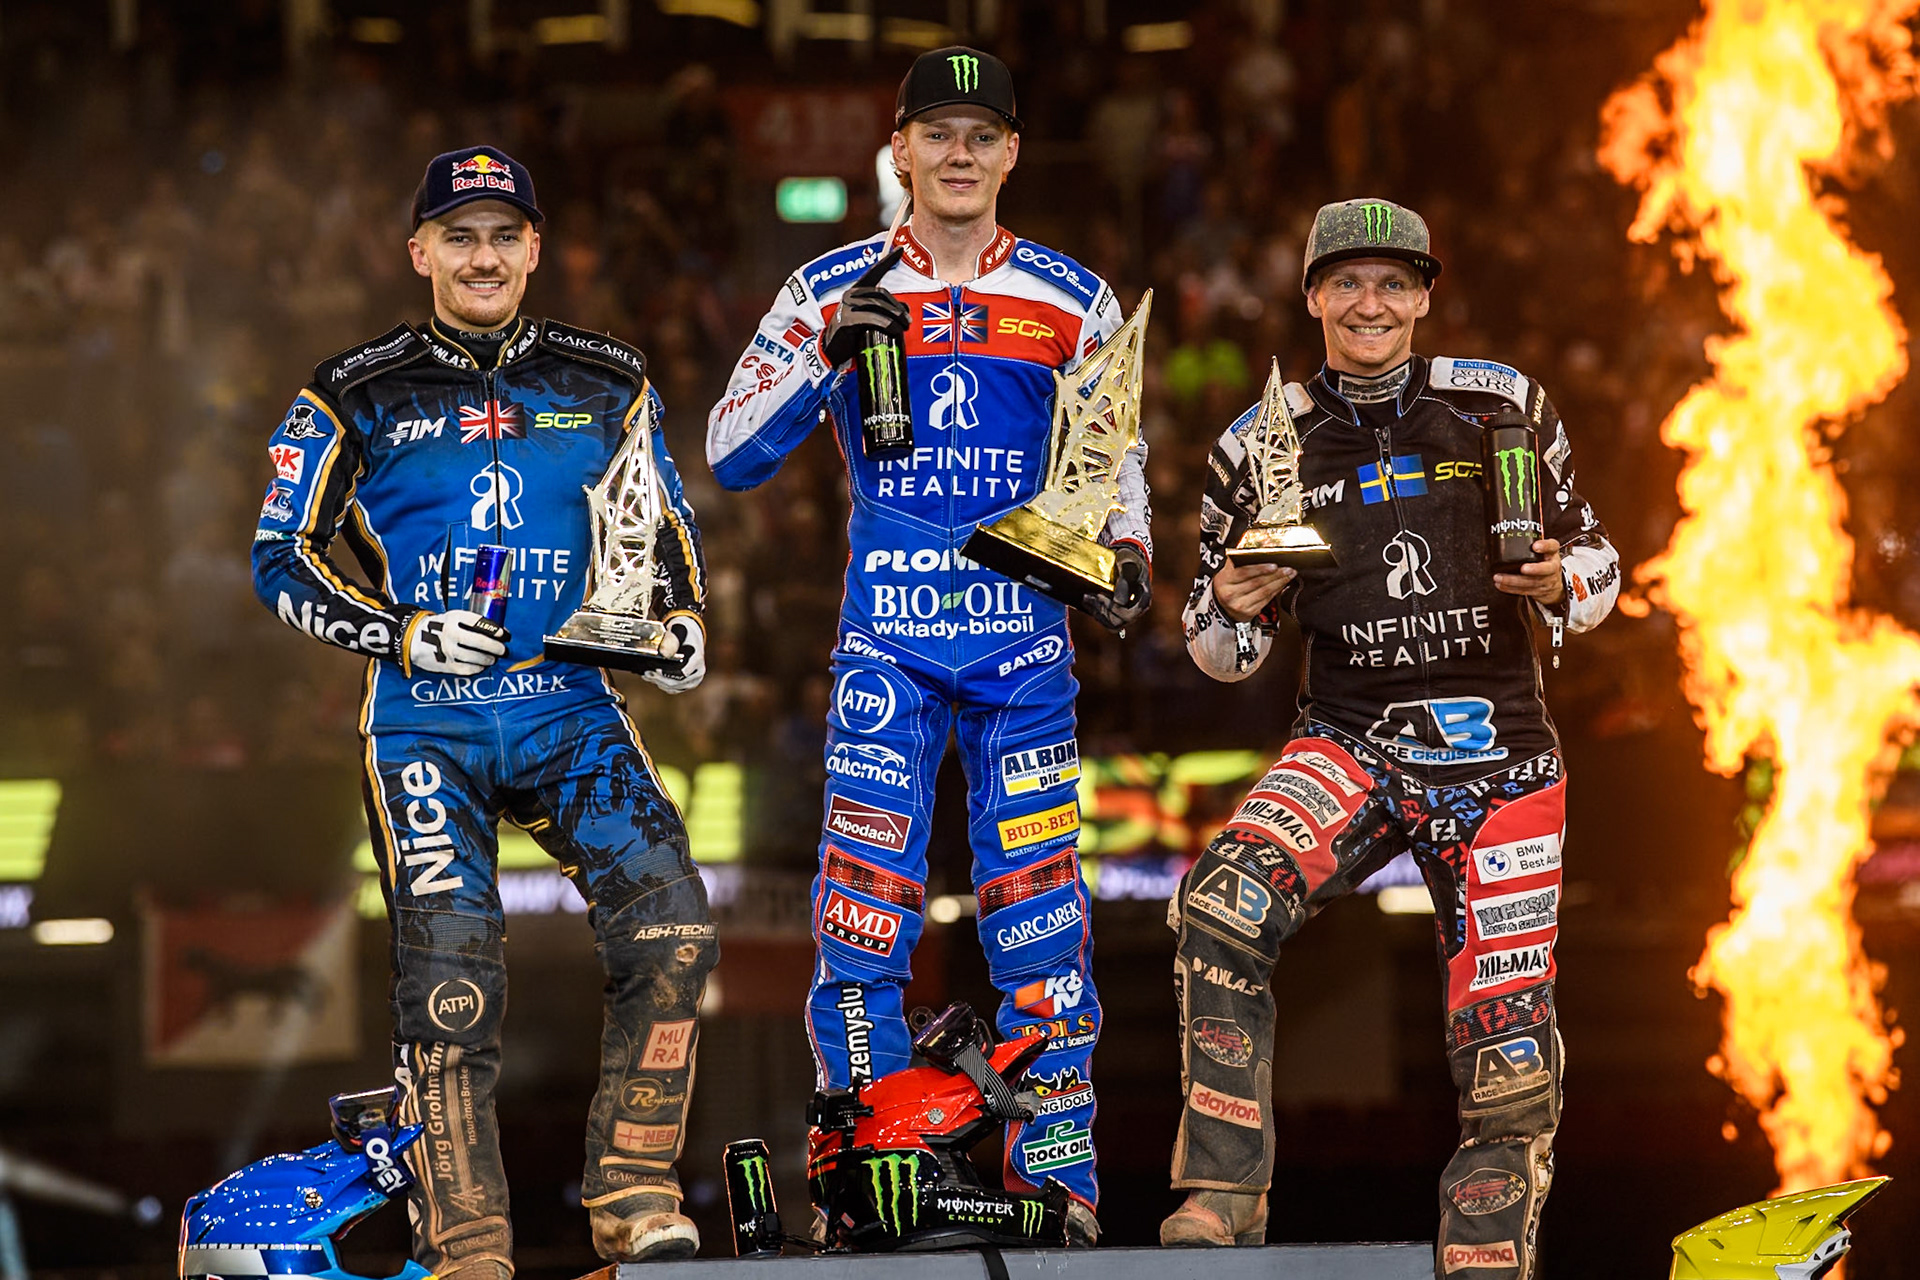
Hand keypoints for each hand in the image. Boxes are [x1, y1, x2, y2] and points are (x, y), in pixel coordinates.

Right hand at [410, 610, 508, 674]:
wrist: (413, 638)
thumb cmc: (441, 627)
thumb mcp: (454, 618)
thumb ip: (473, 623)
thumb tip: (499, 631)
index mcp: (454, 618)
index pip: (480, 623)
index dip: (495, 629)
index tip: (504, 634)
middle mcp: (451, 633)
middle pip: (480, 641)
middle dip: (496, 647)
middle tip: (503, 649)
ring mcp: (448, 650)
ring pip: (476, 657)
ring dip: (489, 659)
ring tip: (493, 658)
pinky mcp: (445, 664)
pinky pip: (467, 669)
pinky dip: (477, 668)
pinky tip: (481, 666)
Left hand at [643, 614, 705, 693]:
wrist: (689, 636)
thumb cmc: (681, 632)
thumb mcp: (676, 631)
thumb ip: (670, 640)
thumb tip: (664, 653)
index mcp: (697, 659)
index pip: (681, 673)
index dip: (666, 673)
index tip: (654, 669)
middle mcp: (698, 672)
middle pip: (676, 682)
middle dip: (659, 679)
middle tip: (646, 673)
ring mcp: (694, 679)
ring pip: (673, 687)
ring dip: (658, 682)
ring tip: (647, 675)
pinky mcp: (688, 684)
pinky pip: (673, 689)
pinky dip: (662, 685)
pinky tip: (653, 678)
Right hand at [821, 248, 909, 366]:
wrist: (831, 352)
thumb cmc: (852, 336)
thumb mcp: (868, 320)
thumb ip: (883, 312)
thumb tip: (905, 312)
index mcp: (856, 291)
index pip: (873, 273)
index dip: (887, 261)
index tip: (900, 250)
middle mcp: (850, 295)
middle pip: (881, 294)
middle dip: (898, 307)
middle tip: (908, 321)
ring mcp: (846, 306)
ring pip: (878, 306)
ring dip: (895, 317)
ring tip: (904, 328)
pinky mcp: (846, 320)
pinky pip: (872, 318)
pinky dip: (887, 324)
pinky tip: (895, 331)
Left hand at [1084, 543, 1151, 630]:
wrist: (1128, 561)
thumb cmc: (1129, 560)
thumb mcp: (1127, 562)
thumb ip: (1125, 578)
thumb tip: (1119, 601)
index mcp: (1144, 598)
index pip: (1129, 613)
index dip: (1113, 608)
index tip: (1099, 594)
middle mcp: (1138, 609)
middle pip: (1119, 621)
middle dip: (1102, 610)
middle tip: (1088, 596)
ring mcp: (1129, 613)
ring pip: (1112, 625)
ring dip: (1097, 614)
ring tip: (1086, 599)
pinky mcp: (1119, 613)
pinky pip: (1108, 622)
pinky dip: (1097, 614)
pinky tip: (1088, 603)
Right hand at [1214, 559, 1295, 622]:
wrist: (1223, 608)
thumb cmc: (1228, 586)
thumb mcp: (1228, 572)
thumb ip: (1239, 561)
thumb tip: (1260, 546)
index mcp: (1224, 580)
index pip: (1244, 572)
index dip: (1260, 568)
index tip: (1274, 564)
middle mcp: (1230, 594)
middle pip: (1257, 582)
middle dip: (1276, 574)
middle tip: (1288, 568)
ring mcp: (1240, 604)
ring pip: (1264, 591)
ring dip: (1280, 582)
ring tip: (1289, 574)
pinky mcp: (1249, 612)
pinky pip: (1266, 600)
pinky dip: (1277, 590)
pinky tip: (1282, 584)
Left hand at [1494, 538, 1565, 603]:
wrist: (1553, 584)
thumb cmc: (1543, 562)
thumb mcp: (1542, 551)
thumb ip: (1527, 544)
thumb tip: (1496, 542)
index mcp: (1552, 553)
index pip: (1553, 547)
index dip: (1545, 546)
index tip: (1536, 545)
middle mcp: (1551, 567)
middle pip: (1546, 569)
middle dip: (1534, 569)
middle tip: (1523, 568)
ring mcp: (1545, 581)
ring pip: (1531, 583)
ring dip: (1513, 581)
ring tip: (1499, 577)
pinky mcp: (1537, 591)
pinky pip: (1524, 591)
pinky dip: (1510, 588)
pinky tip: (1500, 585)